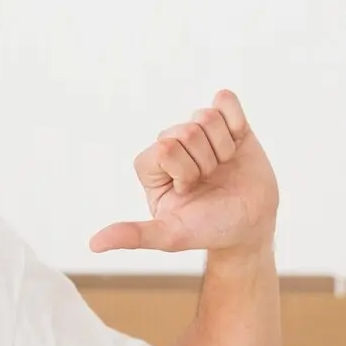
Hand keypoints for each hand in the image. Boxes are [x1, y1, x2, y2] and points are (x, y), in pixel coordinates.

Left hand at [90, 89, 277, 254]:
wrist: (250, 225)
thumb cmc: (208, 229)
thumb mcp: (170, 235)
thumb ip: (134, 235)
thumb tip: (94, 245)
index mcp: (151, 165)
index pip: (164, 148)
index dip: (183, 170)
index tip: (188, 190)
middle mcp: (171, 144)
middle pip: (187, 131)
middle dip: (206, 162)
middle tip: (209, 180)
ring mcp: (200, 133)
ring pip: (207, 116)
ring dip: (223, 148)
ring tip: (222, 167)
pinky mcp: (227, 125)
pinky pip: (226, 101)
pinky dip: (236, 122)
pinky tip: (236, 143)